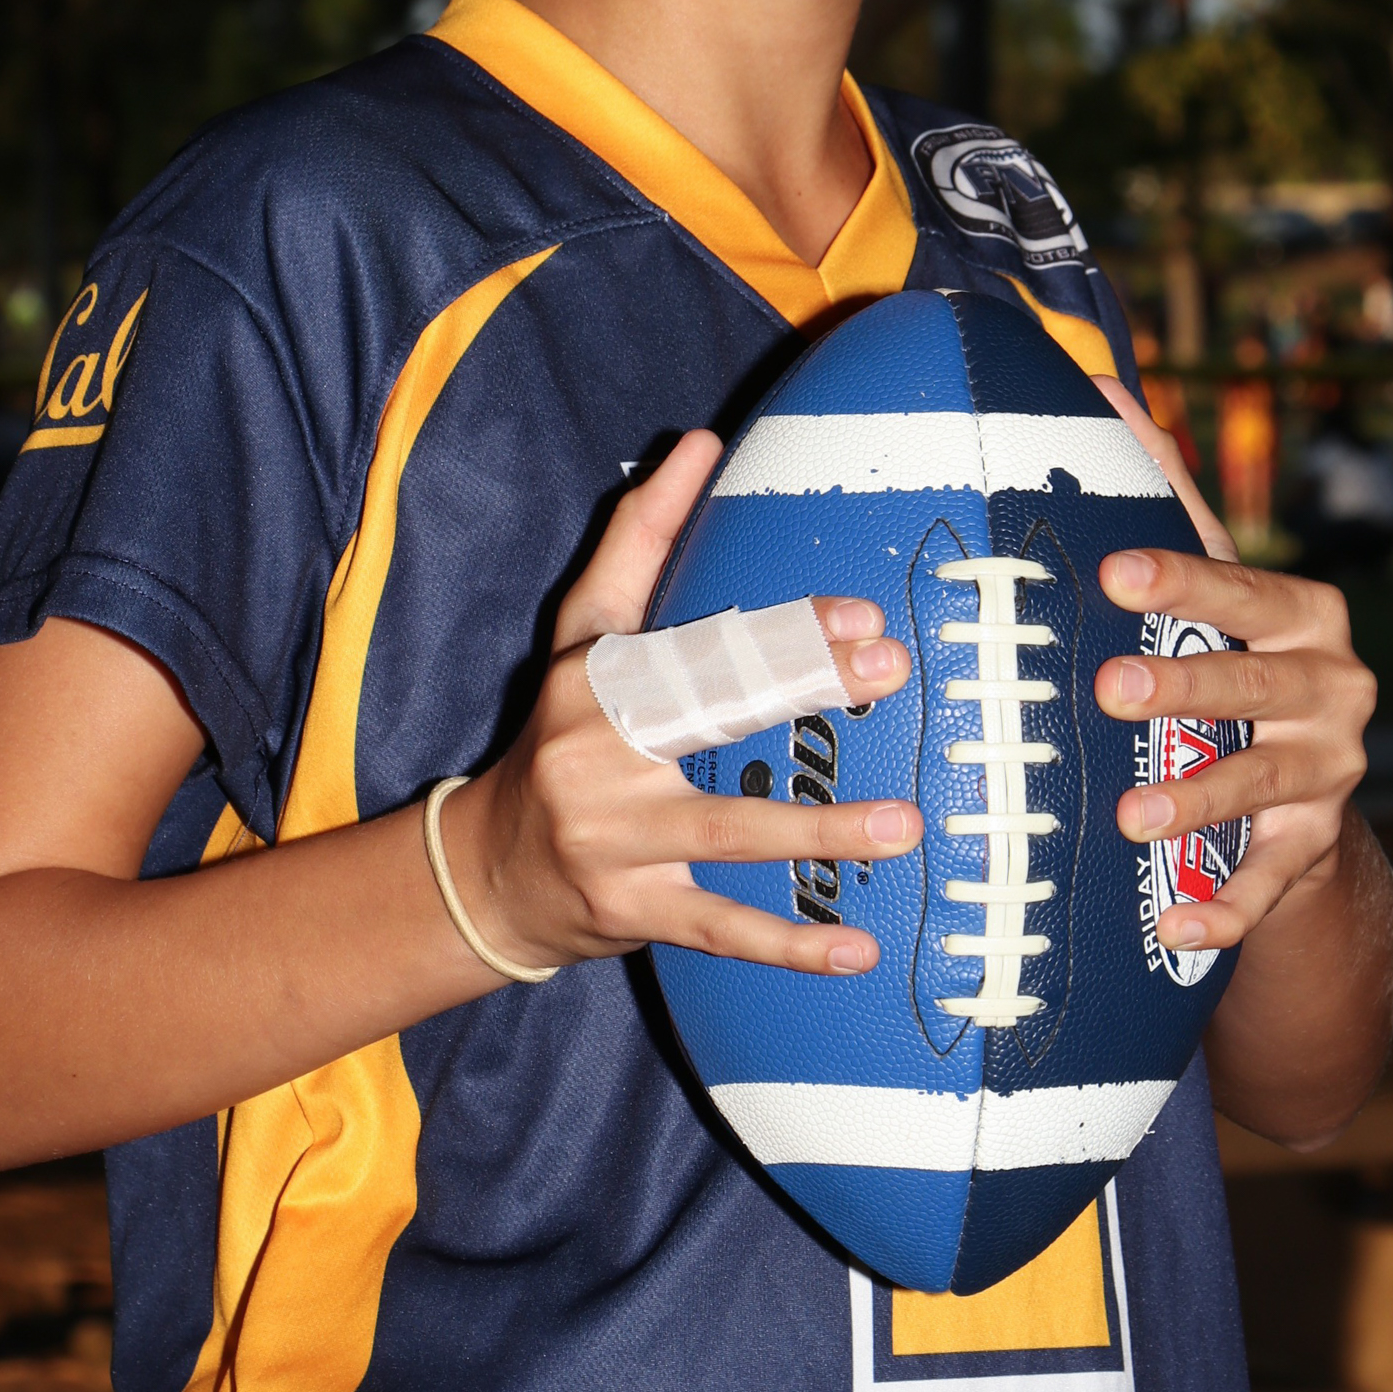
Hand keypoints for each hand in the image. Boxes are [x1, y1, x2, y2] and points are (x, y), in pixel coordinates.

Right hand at [441, 431, 919, 977]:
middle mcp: (596, 751)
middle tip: (892, 674)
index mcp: (596, 677)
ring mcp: (611, 838)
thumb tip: (699, 441)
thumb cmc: (559, 734)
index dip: (776, 628)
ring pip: (726, 831)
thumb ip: (641, 539)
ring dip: (818, 831)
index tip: (860, 618)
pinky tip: (858, 949)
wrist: (488, 873)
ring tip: (904, 826)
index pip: (696, 643)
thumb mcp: (583, 635)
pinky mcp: (630, 912)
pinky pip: (720, 928)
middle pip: (712, 715)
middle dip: (803, 690)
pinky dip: (789, 945)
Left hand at [1091, 377, 1376, 958]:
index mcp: (1304, 614)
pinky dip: (1223, 908)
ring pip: (1261, 786)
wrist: (1299, 793)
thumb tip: (1096, 381)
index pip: (1239, 587)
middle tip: (1110, 691)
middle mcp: (1334, 690)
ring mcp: (1330, 775)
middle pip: (1255, 686)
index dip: (1179, 580)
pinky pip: (1268, 882)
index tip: (1113, 572)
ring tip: (1128, 819)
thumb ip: (1162, 492)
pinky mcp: (1314, 851)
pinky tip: (1175, 925)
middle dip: (1186, 687)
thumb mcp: (1208, 583)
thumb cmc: (1230, 655)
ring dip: (1195, 804)